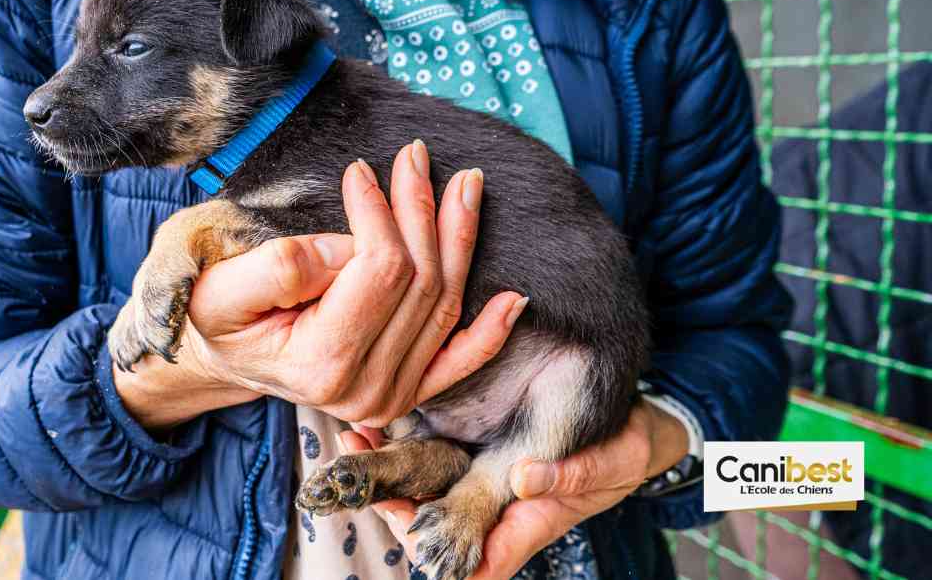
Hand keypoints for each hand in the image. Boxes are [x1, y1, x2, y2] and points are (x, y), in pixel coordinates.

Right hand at [116, 141, 526, 428]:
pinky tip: (512, 297)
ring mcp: (391, 396)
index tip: (361, 170)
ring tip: (465, 185)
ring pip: (445, 306)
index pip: (379, 271)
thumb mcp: (219, 284)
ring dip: (460, 241)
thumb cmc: (215, 312)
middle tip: (417, 156)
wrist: (215, 353)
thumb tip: (346, 248)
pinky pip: (459, 362)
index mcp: (321, 364)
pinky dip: (489, 331)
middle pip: (420, 284)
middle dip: (421, 211)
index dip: (378, 213)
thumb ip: (278, 267)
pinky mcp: (405, 392)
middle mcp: (365, 390)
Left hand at [345, 400, 690, 578]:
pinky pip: (429, 447)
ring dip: (383, 469)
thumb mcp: (607, 464)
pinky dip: (399, 437)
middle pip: (428, 524)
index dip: (433, 550)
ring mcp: (477, 474)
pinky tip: (373, 418)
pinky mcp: (473, 441)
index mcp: (521, 524)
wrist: (627, 423)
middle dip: (389, 502)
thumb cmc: (621, 455)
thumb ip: (570, 475)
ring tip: (351, 438)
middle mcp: (490, 505)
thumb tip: (523, 478)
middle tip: (354, 469)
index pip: (469, 561)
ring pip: (420, 486)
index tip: (404, 524)